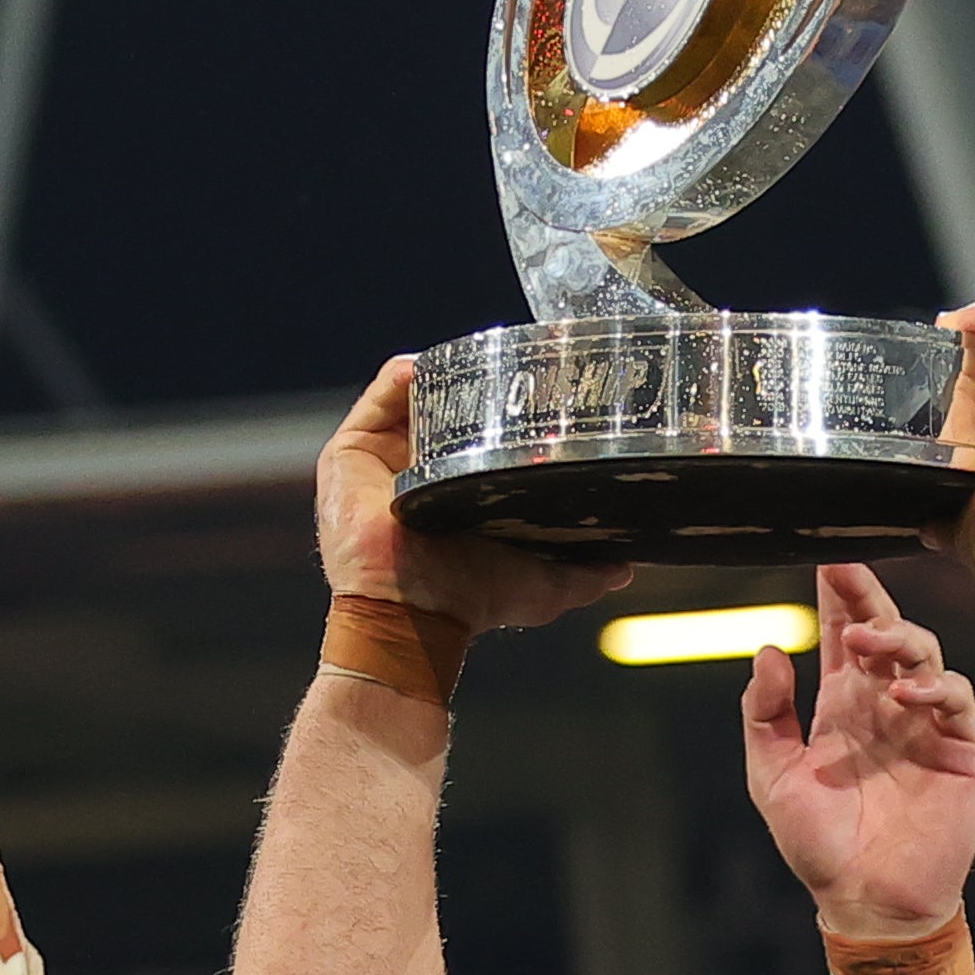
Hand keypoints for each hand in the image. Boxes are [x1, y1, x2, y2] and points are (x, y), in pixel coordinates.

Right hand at [313, 357, 631, 638]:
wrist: (413, 615)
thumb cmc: (468, 604)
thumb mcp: (541, 588)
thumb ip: (583, 575)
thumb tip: (625, 567)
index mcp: (453, 500)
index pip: (476, 442)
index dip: (502, 417)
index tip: (534, 392)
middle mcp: (415, 478)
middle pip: (444, 414)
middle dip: (473, 388)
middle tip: (510, 367)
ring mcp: (380, 464)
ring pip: (412, 401)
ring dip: (441, 376)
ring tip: (473, 359)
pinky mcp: (349, 456)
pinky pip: (377, 401)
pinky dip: (402, 377)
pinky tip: (429, 366)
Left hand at [742, 564, 974, 936]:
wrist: (867, 904)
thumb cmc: (821, 847)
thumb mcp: (773, 777)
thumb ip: (765, 715)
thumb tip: (769, 650)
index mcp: (843, 706)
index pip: (843, 633)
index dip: (838, 594)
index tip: (826, 557)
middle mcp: (886, 705)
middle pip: (885, 630)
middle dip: (869, 595)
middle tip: (847, 568)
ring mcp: (925, 724)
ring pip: (923, 655)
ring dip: (898, 639)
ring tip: (866, 639)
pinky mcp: (960, 750)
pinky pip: (956, 700)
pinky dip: (934, 688)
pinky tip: (904, 694)